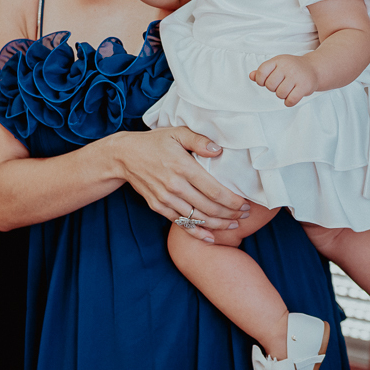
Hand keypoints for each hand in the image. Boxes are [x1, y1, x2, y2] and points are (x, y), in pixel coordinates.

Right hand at [111, 126, 249, 241]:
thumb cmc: (154, 142)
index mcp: (183, 167)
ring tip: (234, 224)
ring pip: (197, 218)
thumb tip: (219, 150)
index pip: (214, 190)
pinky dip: (197, 232)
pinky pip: (181, 223)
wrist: (124, 156)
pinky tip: (210, 236)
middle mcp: (175, 186)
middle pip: (209, 207)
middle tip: (244, 215)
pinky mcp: (158, 206)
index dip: (232, 201)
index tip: (245, 204)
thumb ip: (199, 140)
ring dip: (218, 224)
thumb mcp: (176, 132)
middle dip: (230, 214)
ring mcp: (165, 198)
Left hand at [250, 54, 317, 106]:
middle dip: (273, 89)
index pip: (261, 72)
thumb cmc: (291, 68)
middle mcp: (287, 66)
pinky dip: (289, 102)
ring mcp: (296, 76)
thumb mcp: (277, 65)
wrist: (314, 68)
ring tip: (288, 89)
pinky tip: (292, 97)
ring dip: (282, 95)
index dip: (261, 81)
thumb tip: (251, 76)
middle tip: (281, 85)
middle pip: (270, 86)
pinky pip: (290, 100)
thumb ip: (262, 71)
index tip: (267, 81)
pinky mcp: (305, 86)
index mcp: (278, 60)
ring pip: (280, 94)